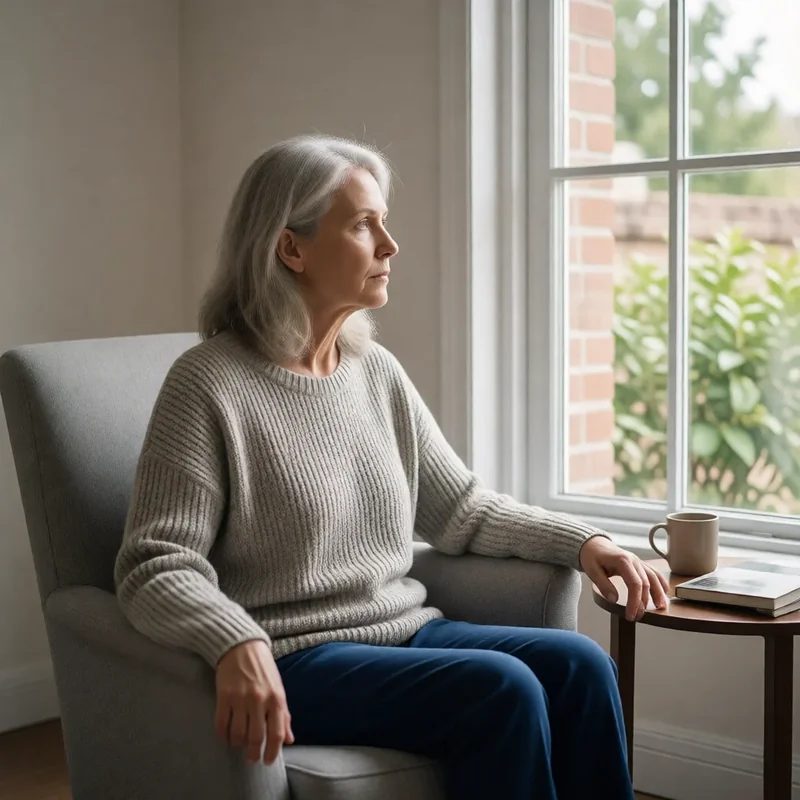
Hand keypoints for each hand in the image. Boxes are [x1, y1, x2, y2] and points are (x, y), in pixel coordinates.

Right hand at [215, 640, 294, 765]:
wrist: (242, 646)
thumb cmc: (263, 668)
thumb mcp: (278, 688)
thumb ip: (284, 715)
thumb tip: (289, 739)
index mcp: (276, 698)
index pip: (276, 733)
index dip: (272, 751)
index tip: (268, 761)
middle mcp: (260, 699)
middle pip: (256, 737)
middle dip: (253, 753)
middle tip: (251, 758)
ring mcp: (241, 698)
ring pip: (238, 734)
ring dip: (238, 744)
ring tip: (239, 744)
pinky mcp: (224, 696)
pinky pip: (222, 724)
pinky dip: (223, 735)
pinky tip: (226, 736)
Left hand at [579, 536, 669, 621]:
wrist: (593, 544)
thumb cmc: (591, 556)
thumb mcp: (592, 570)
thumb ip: (603, 585)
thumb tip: (614, 600)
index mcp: (622, 561)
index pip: (635, 584)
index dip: (635, 601)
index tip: (631, 615)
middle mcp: (633, 560)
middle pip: (645, 583)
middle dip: (643, 602)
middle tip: (638, 617)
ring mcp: (637, 561)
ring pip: (653, 577)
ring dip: (658, 593)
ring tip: (661, 607)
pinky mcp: (638, 563)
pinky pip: (653, 572)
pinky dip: (660, 581)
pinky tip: (665, 590)